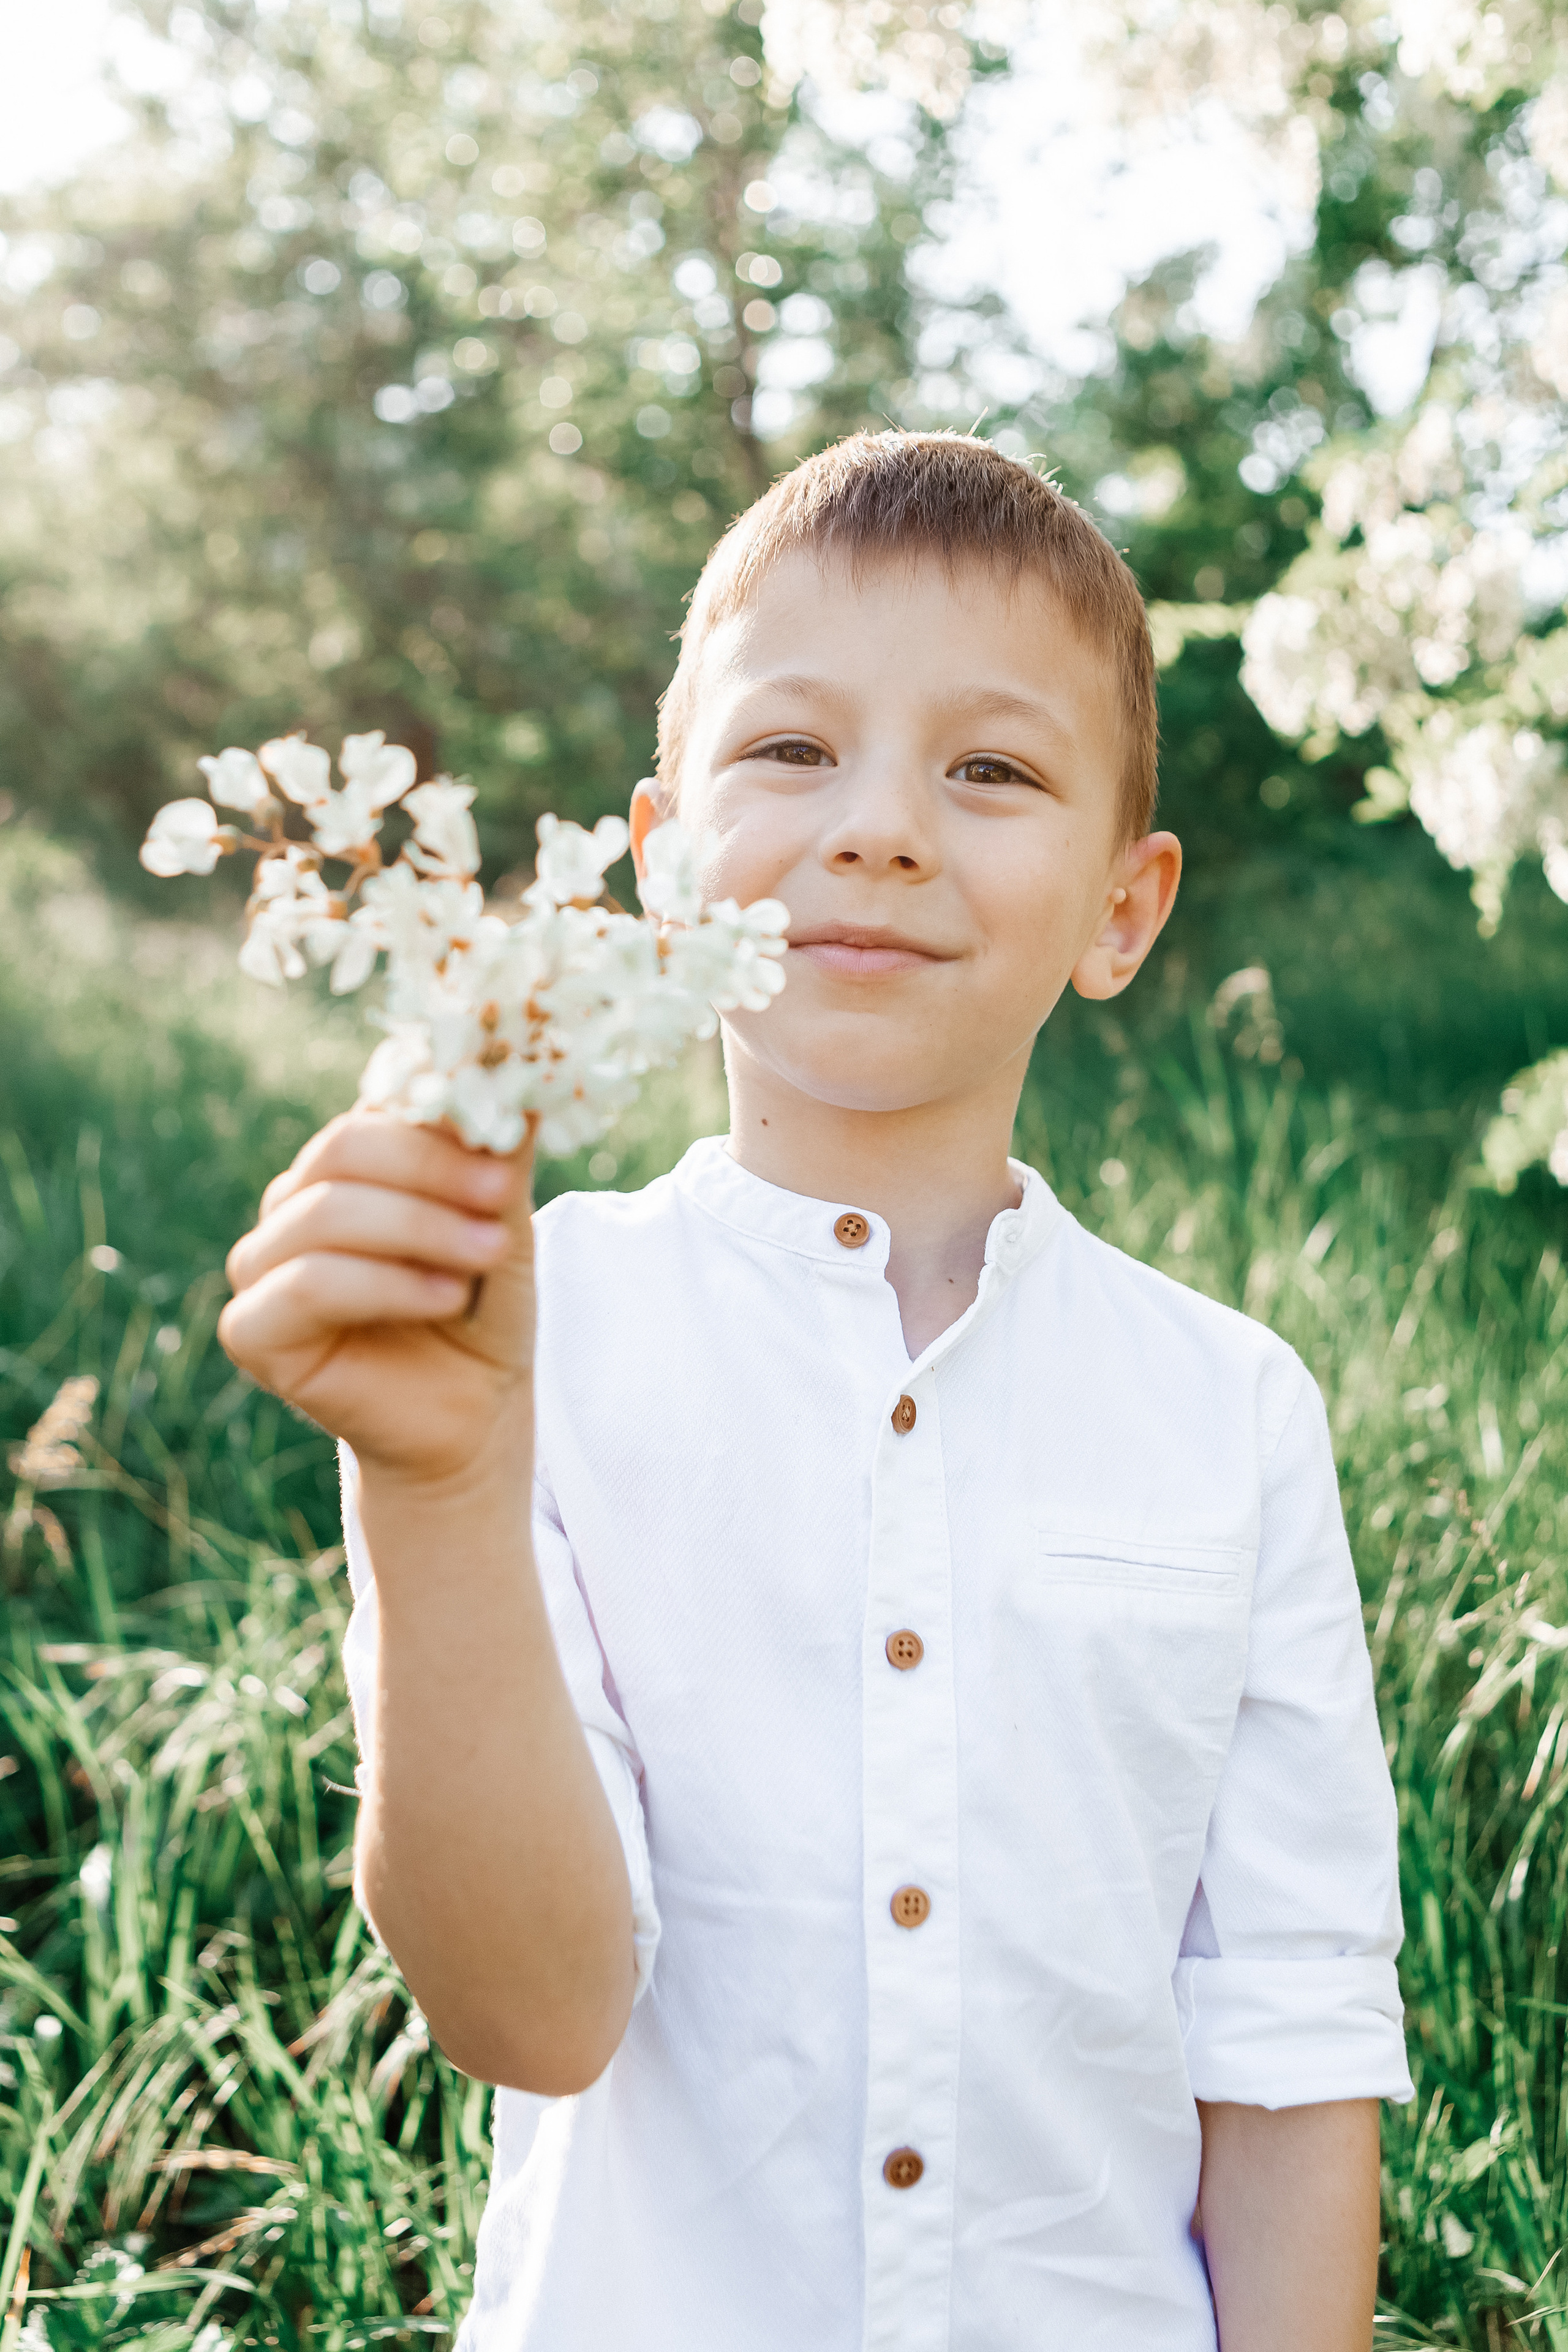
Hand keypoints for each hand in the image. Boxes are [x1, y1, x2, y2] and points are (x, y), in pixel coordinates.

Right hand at [219, 1109, 535, 1490]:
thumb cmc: (482, 1312)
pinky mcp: (251, 1329)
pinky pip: (310, 1284)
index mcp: (345, 1165)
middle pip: (344, 1148)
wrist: (471, 1416)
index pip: (375, 1108)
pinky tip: (445, 1296)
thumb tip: (520, 1078)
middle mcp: (293, 1203)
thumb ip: (498, 1159)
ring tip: (487, 1253)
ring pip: (327, 1213)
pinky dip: (386, 1285)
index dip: (439, 1114)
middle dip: (430, 1168)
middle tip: (500, 1193)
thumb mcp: (502, 1224)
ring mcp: (262, 1264)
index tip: (508, 1136)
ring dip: (419, 1229)